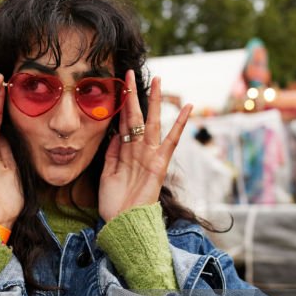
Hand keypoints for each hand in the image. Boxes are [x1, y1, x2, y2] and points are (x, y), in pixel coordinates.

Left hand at [98, 71, 191, 222]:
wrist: (122, 223)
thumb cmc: (114, 203)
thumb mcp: (107, 173)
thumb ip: (112, 152)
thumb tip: (114, 132)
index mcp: (126, 152)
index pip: (123, 123)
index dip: (120, 104)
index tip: (117, 85)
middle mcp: (139, 150)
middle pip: (137, 117)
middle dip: (134, 94)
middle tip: (130, 72)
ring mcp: (150, 156)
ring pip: (152, 122)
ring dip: (155, 101)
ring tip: (159, 80)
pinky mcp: (159, 164)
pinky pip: (171, 141)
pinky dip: (180, 125)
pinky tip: (188, 108)